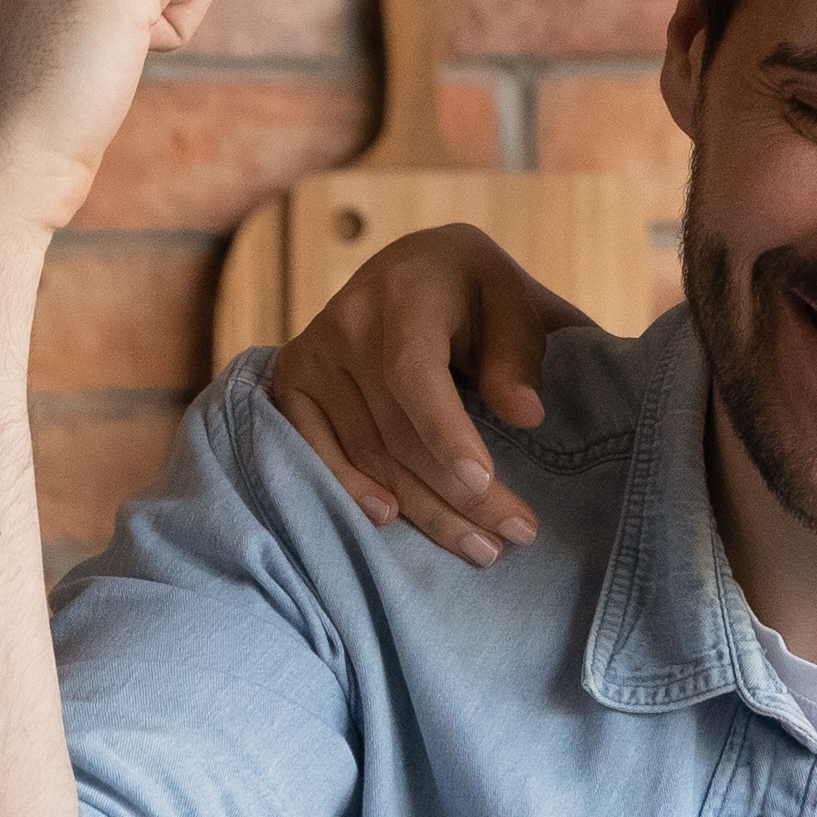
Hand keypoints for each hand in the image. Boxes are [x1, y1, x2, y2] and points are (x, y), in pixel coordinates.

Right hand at [258, 220, 587, 563]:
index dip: (445, 432)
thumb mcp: (515, 305)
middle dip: (457, 493)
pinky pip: (314, 452)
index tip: (484, 482)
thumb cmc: (477, 296)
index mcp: (408, 289)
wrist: (413, 271)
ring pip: (365, 453)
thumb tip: (525, 416)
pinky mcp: (290, 384)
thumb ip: (519, 356)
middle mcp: (347, 320)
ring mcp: (311, 354)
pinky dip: (350, 491)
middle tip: (516, 533)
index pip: (413, 371)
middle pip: (394, 429)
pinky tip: (390, 519)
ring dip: (423, 509)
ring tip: (481, 545)